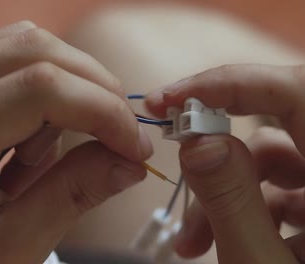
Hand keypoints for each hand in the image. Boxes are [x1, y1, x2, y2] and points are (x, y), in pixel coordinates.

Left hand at [0, 21, 152, 262]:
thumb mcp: (7, 246)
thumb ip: (72, 195)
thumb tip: (129, 161)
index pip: (39, 89)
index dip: (102, 110)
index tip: (133, 146)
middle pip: (34, 50)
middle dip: (94, 89)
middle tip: (116, 139)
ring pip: (21, 45)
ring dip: (64, 89)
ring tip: (46, 156)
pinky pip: (3, 60)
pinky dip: (39, 90)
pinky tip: (28, 140)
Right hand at [145, 64, 304, 262]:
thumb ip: (232, 201)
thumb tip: (196, 138)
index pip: (294, 90)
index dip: (227, 84)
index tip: (169, 100)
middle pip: (278, 124)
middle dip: (217, 148)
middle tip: (174, 162)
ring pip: (274, 160)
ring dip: (224, 191)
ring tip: (192, 238)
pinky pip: (282, 187)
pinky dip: (245, 207)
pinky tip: (219, 241)